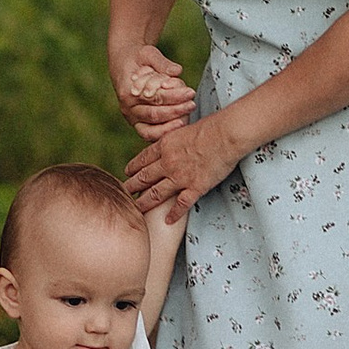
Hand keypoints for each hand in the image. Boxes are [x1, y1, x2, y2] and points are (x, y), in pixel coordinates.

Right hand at [113, 40, 197, 139]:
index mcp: (127, 91)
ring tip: (187, 117)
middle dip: (176, 110)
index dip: (174, 96)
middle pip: (154, 115)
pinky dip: (165, 133)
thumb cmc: (138, 59)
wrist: (125, 65)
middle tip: (192, 104)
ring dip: (171, 126)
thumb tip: (177, 71)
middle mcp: (128, 109)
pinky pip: (151, 135)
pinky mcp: (139, 125)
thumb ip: (162, 62)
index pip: (155, 97)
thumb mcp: (148, 54)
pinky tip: (180, 125)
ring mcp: (132, 119)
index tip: (190, 92)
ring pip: (151, 130)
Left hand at [124, 110, 241, 220]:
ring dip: (143, 203)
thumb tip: (169, 143)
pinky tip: (168, 220)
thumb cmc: (210, 127)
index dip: (133, 167)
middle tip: (123, 193)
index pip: (143, 159)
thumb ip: (173, 139)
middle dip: (130, 187)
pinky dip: (173, 214)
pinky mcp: (195, 187)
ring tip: (135, 210)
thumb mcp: (182, 129)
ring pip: (155, 194)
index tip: (127, 173)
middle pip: (143, 178)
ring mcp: (180, 177)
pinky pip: (181, 204)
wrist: (225, 134)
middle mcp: (167, 163)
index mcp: (164, 146)